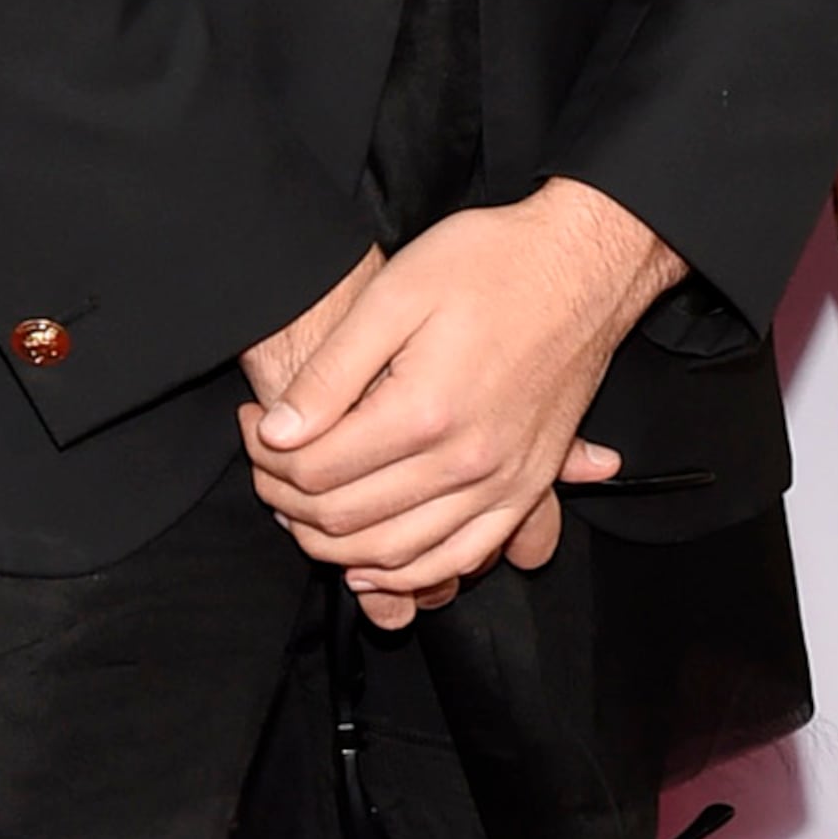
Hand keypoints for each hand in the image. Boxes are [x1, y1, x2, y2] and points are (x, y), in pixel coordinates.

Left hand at [241, 180, 677, 625]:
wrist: (584, 266)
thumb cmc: (492, 264)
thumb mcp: (395, 294)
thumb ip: (331, 372)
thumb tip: (277, 433)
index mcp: (425, 411)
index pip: (315, 471)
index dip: (266, 456)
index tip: (253, 423)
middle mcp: (467, 461)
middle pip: (346, 519)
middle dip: (286, 498)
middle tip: (265, 462)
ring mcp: (503, 483)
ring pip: (396, 554)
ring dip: (335, 545)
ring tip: (302, 506)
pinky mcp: (528, 488)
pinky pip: (462, 558)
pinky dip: (410, 574)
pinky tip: (372, 564)